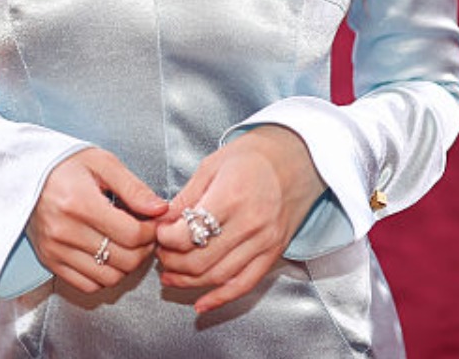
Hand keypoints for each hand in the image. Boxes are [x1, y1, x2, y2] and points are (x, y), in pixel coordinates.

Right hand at [26, 148, 167, 293]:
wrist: (23, 173)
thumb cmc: (64, 164)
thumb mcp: (102, 163)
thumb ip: (134, 188)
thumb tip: (160, 209)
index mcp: (80, 203)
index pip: (132, 234)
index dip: (152, 231)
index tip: (154, 222)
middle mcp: (65, 231)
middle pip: (124, 259)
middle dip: (144, 249)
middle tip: (144, 233)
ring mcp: (56, 250)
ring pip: (109, 278)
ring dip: (126, 265)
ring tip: (126, 243)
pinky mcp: (50, 261)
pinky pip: (87, 285)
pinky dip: (104, 275)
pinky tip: (107, 255)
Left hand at [156, 126, 326, 313]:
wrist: (299, 157)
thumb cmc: (256, 155)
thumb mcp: (213, 164)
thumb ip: (187, 197)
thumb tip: (163, 221)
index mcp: (232, 197)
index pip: (188, 234)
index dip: (165, 239)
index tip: (159, 233)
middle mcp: (250, 223)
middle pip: (201, 260)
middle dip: (173, 263)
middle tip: (161, 255)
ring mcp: (265, 241)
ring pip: (219, 276)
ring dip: (189, 281)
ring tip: (171, 276)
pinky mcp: (274, 252)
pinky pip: (245, 284)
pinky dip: (221, 298)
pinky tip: (202, 303)